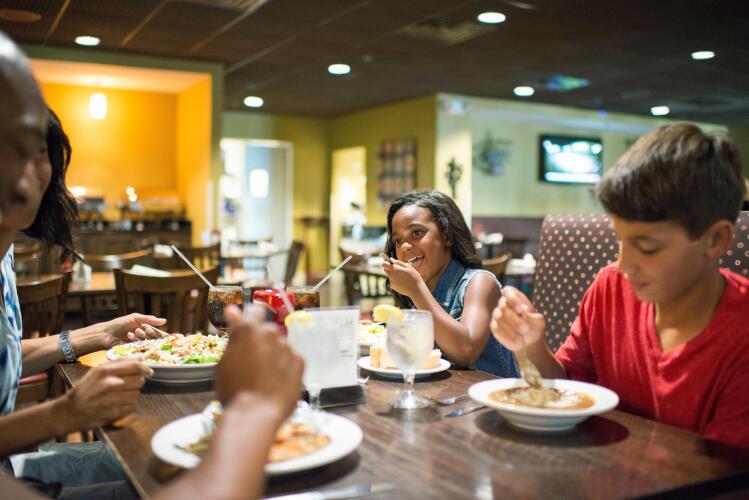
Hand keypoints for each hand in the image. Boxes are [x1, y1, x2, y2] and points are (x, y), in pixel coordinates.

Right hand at [58, 360, 150, 431]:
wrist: (70, 412)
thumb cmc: (85, 389)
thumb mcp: (97, 371)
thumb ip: (119, 363)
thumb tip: (140, 359)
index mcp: (105, 371)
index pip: (135, 367)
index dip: (145, 368)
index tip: (148, 371)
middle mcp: (109, 384)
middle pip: (139, 381)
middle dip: (137, 383)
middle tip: (129, 385)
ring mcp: (112, 399)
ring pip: (137, 395)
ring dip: (132, 395)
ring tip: (121, 396)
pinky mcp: (114, 413)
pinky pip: (132, 407)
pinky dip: (128, 406)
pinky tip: (118, 405)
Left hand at [100, 313, 166, 348]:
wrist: (105, 334)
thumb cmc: (120, 324)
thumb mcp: (135, 318)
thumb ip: (150, 319)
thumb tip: (165, 321)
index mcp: (146, 329)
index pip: (158, 333)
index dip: (159, 333)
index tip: (158, 333)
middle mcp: (145, 338)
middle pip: (154, 340)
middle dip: (148, 335)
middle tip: (139, 330)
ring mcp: (139, 346)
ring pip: (147, 345)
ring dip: (139, 338)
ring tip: (129, 333)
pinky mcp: (133, 352)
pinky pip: (139, 350)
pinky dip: (135, 343)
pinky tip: (128, 337)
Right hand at [215, 306, 302, 423]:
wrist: (256, 414)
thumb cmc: (234, 390)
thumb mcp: (224, 362)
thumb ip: (234, 335)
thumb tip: (233, 310)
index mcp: (248, 330)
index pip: (254, 311)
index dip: (251, 319)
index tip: (247, 328)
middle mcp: (270, 334)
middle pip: (268, 331)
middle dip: (262, 342)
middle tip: (252, 363)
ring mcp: (287, 347)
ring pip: (280, 346)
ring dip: (274, 355)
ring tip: (264, 379)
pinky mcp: (300, 361)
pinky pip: (292, 359)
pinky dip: (286, 367)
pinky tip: (276, 383)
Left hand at [382, 258, 423, 297]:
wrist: (416, 290)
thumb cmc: (414, 277)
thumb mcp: (408, 267)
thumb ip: (398, 262)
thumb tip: (391, 259)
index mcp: (395, 269)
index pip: (384, 264)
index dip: (386, 263)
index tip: (389, 263)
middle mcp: (391, 275)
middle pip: (386, 270)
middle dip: (390, 268)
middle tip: (398, 269)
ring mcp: (391, 282)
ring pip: (389, 276)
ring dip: (394, 275)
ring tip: (403, 277)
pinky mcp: (392, 287)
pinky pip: (392, 281)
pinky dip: (395, 281)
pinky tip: (403, 282)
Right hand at [490, 286, 545, 350]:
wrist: (529, 341)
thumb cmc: (534, 327)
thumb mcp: (538, 321)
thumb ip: (531, 315)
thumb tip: (524, 310)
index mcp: (515, 296)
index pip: (508, 291)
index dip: (513, 299)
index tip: (521, 310)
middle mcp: (504, 303)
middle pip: (503, 305)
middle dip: (514, 318)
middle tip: (526, 329)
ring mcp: (497, 314)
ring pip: (499, 317)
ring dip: (512, 327)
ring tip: (522, 335)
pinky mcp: (494, 326)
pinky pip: (496, 328)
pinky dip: (507, 334)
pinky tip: (516, 340)